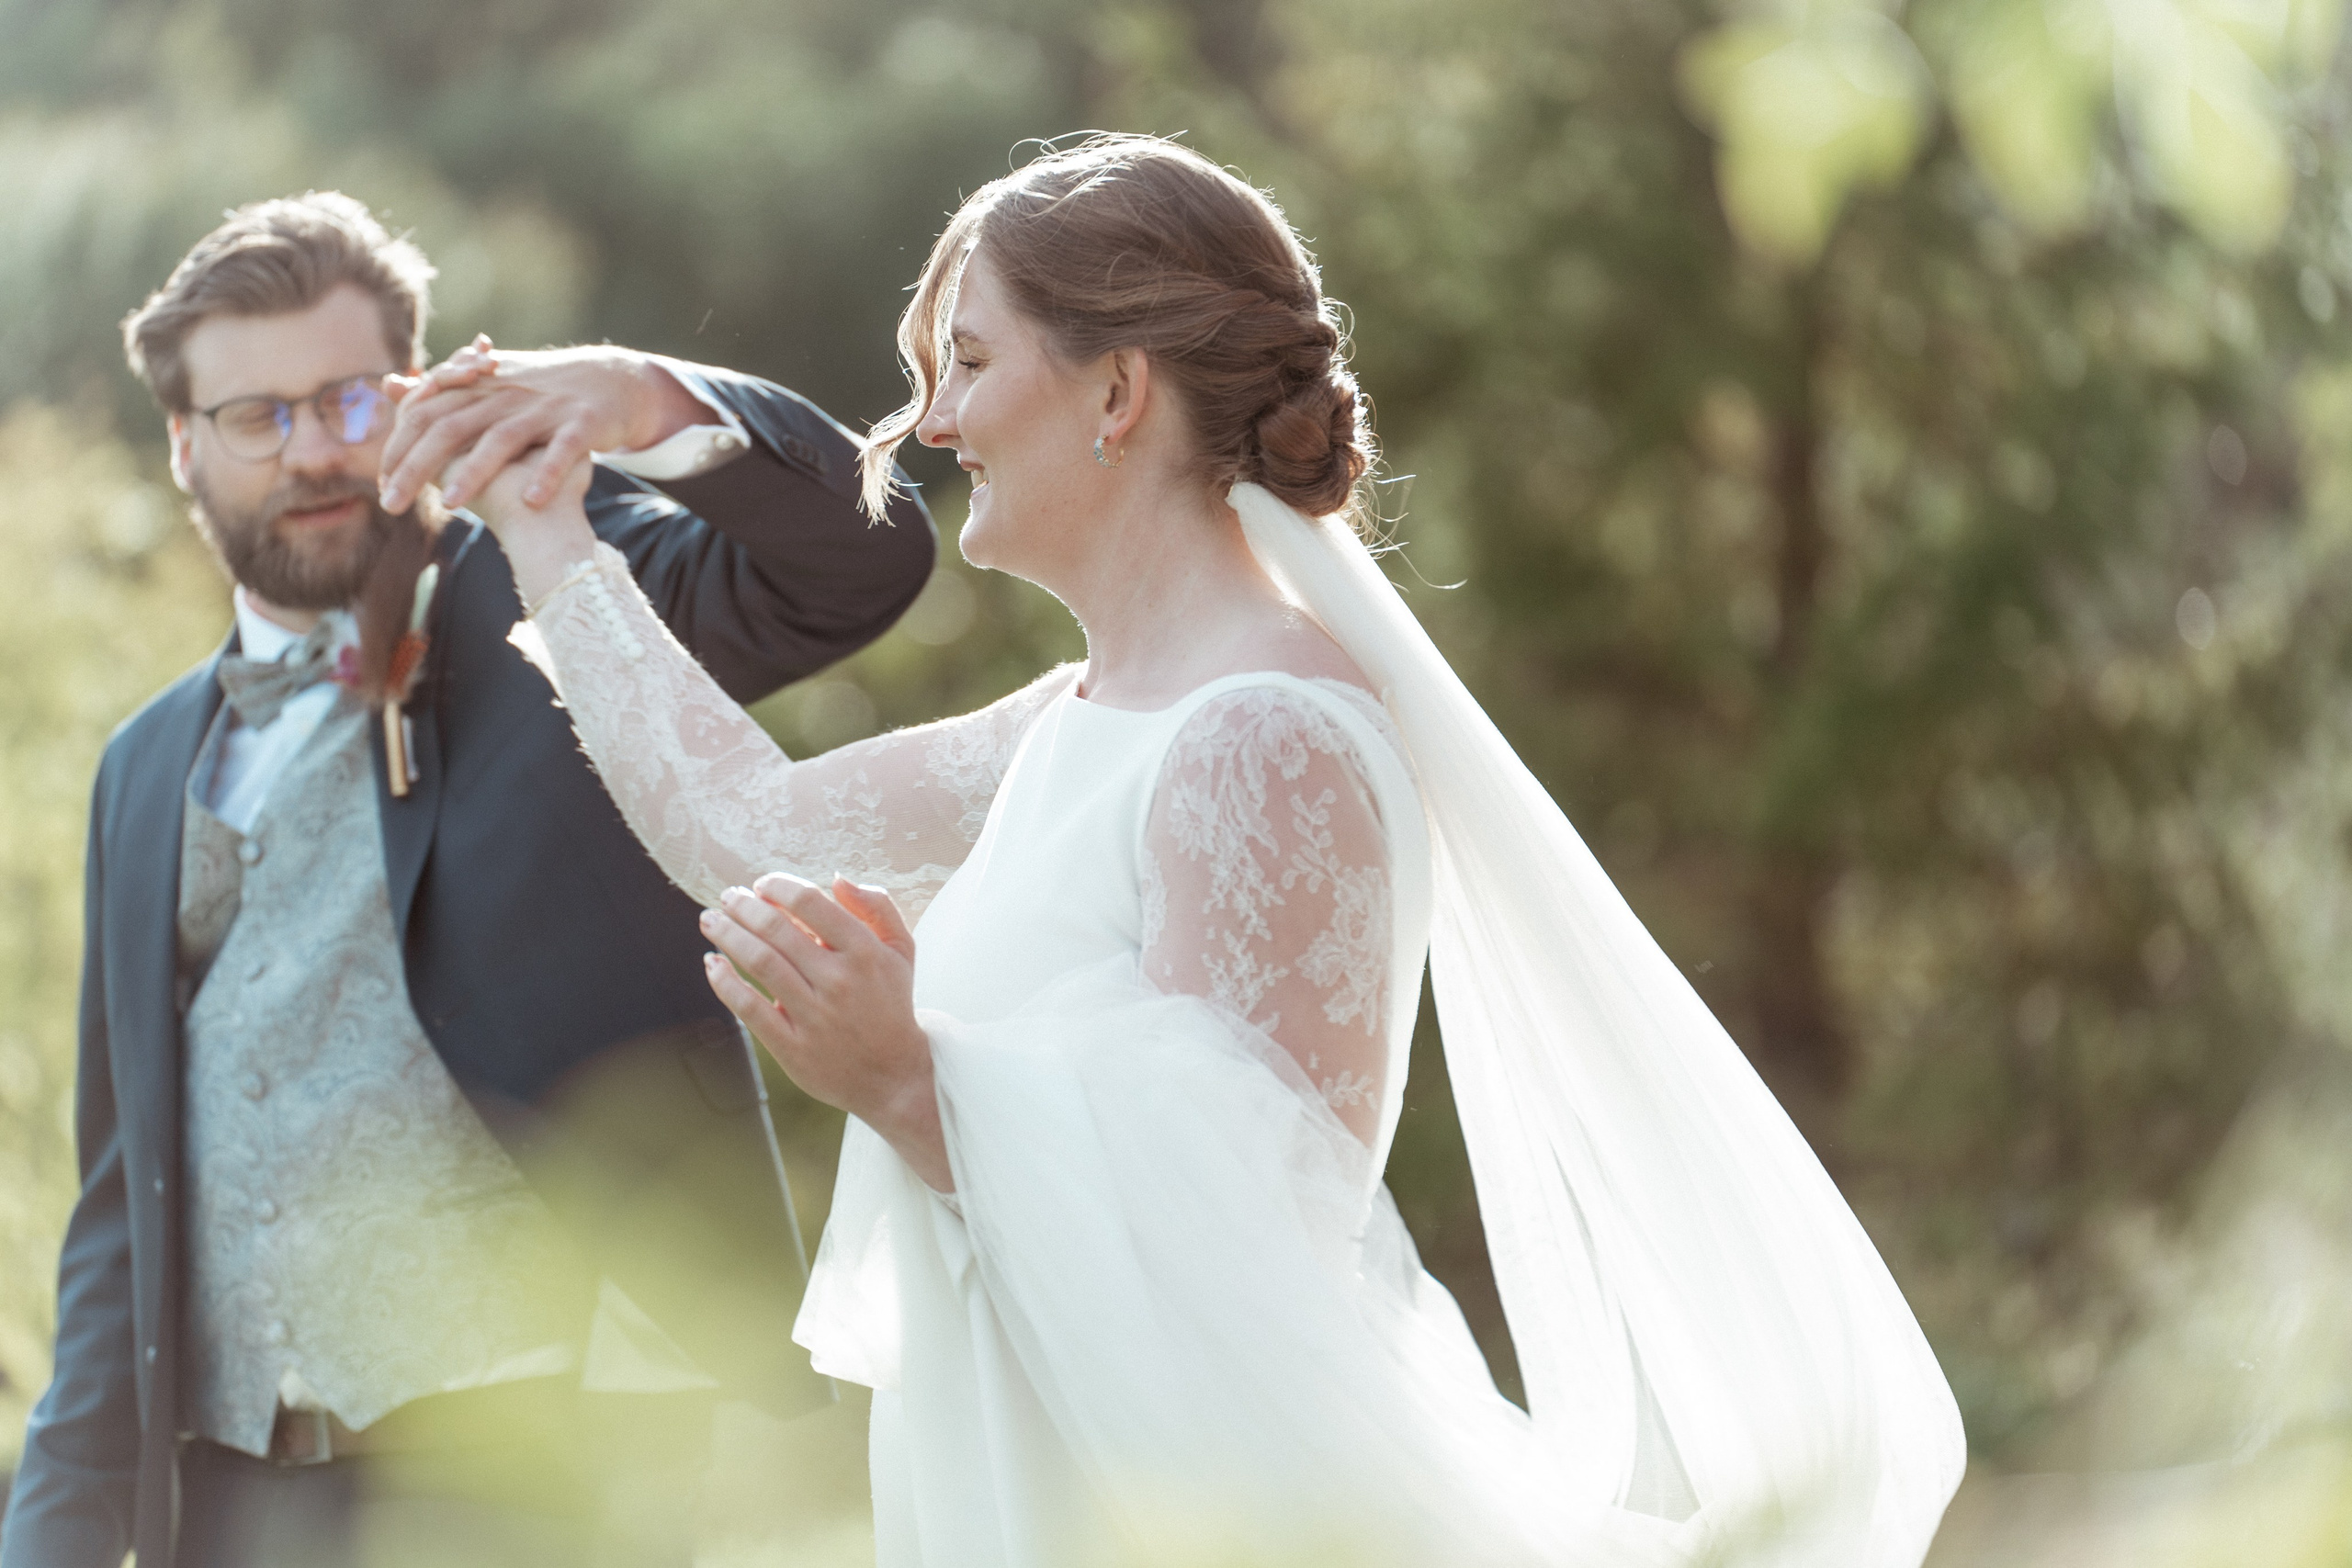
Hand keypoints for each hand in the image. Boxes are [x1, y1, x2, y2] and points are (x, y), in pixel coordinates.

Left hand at [378, 335, 705, 513]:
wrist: (612, 379)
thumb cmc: (543, 390)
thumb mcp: (490, 382)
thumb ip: (440, 388)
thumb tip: (389, 386)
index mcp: (481, 386)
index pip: (426, 414)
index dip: (400, 448)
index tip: (381, 484)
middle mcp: (507, 394)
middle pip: (451, 428)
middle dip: (417, 467)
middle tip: (390, 504)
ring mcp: (546, 409)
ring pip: (501, 439)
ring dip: (475, 472)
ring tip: (450, 505)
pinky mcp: (583, 424)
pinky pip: (563, 450)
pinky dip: (547, 473)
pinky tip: (531, 499)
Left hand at [701, 874, 951, 1190]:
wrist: (893, 1075)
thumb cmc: (891, 1003)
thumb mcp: (901, 950)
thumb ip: (876, 906)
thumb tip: (835, 878)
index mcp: (864, 951)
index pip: (810, 902)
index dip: (778, 886)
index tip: (761, 884)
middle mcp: (839, 980)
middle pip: (777, 929)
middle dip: (743, 906)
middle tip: (727, 897)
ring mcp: (815, 1015)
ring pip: (759, 962)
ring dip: (727, 935)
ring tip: (711, 920)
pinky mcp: (793, 1048)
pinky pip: (750, 1009)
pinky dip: (724, 983)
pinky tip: (711, 963)